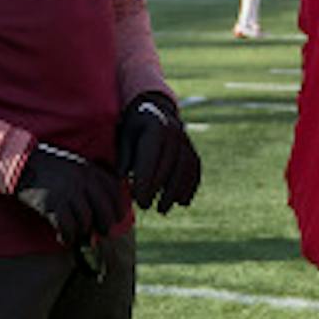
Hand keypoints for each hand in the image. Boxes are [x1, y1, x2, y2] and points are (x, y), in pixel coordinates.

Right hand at [13, 143, 121, 247]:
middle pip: (105, 211)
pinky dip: (67, 237)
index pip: (115, 192)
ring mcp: (67, 191)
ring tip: (75, 233)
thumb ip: (90, 181)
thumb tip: (105, 208)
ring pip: (86, 222)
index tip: (115, 219)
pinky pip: (67, 228)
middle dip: (104, 226)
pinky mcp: (52, 203)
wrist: (19, 163)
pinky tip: (63, 238)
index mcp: (89, 169)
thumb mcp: (74, 166)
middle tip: (99, 232)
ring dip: (81, 232)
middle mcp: (82, 180)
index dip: (118, 209)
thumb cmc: (48, 168)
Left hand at [115, 91, 201, 212]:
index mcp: (156, 127)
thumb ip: (124, 156)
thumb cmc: (134, 127)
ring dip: (175, 193)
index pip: (151, 160)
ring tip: (162, 209)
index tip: (138, 200)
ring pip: (184, 170)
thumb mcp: (124, 136)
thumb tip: (123, 178)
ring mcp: (186, 140)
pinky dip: (190, 187)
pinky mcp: (192, 148)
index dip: (145, 182)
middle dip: (158, 190)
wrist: (155, 108)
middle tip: (145, 206)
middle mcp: (175, 132)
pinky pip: (194, 169)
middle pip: (169, 166)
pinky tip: (182, 202)